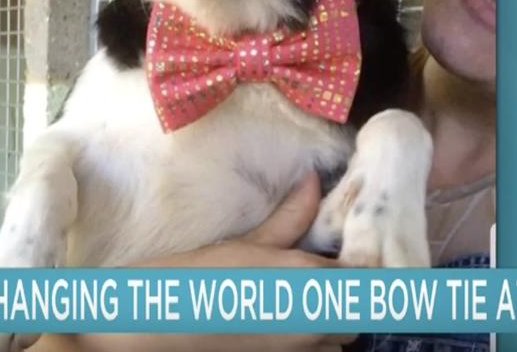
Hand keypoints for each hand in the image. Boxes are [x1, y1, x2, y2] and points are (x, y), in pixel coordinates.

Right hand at [28, 172, 355, 351]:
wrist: (141, 338)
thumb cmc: (184, 285)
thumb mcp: (239, 245)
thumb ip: (287, 218)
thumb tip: (313, 181)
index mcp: (308, 284)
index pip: (374, 282)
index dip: (366, 268)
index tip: (353, 253)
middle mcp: (314, 326)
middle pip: (357, 315)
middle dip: (343, 297)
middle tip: (314, 275)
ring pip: (336, 341)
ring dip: (325, 324)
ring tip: (287, 302)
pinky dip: (303, 342)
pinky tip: (270, 324)